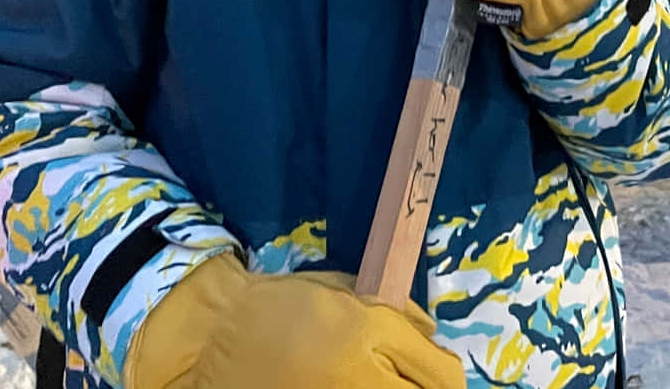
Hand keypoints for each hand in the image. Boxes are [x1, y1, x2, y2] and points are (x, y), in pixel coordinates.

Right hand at [127, 255, 461, 388]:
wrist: (217, 339)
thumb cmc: (282, 304)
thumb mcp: (345, 290)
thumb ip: (395, 312)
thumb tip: (432, 337)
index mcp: (369, 331)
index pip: (441, 373)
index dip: (452, 382)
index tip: (445, 379)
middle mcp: (359, 374)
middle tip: (419, 385)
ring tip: (387, 386)